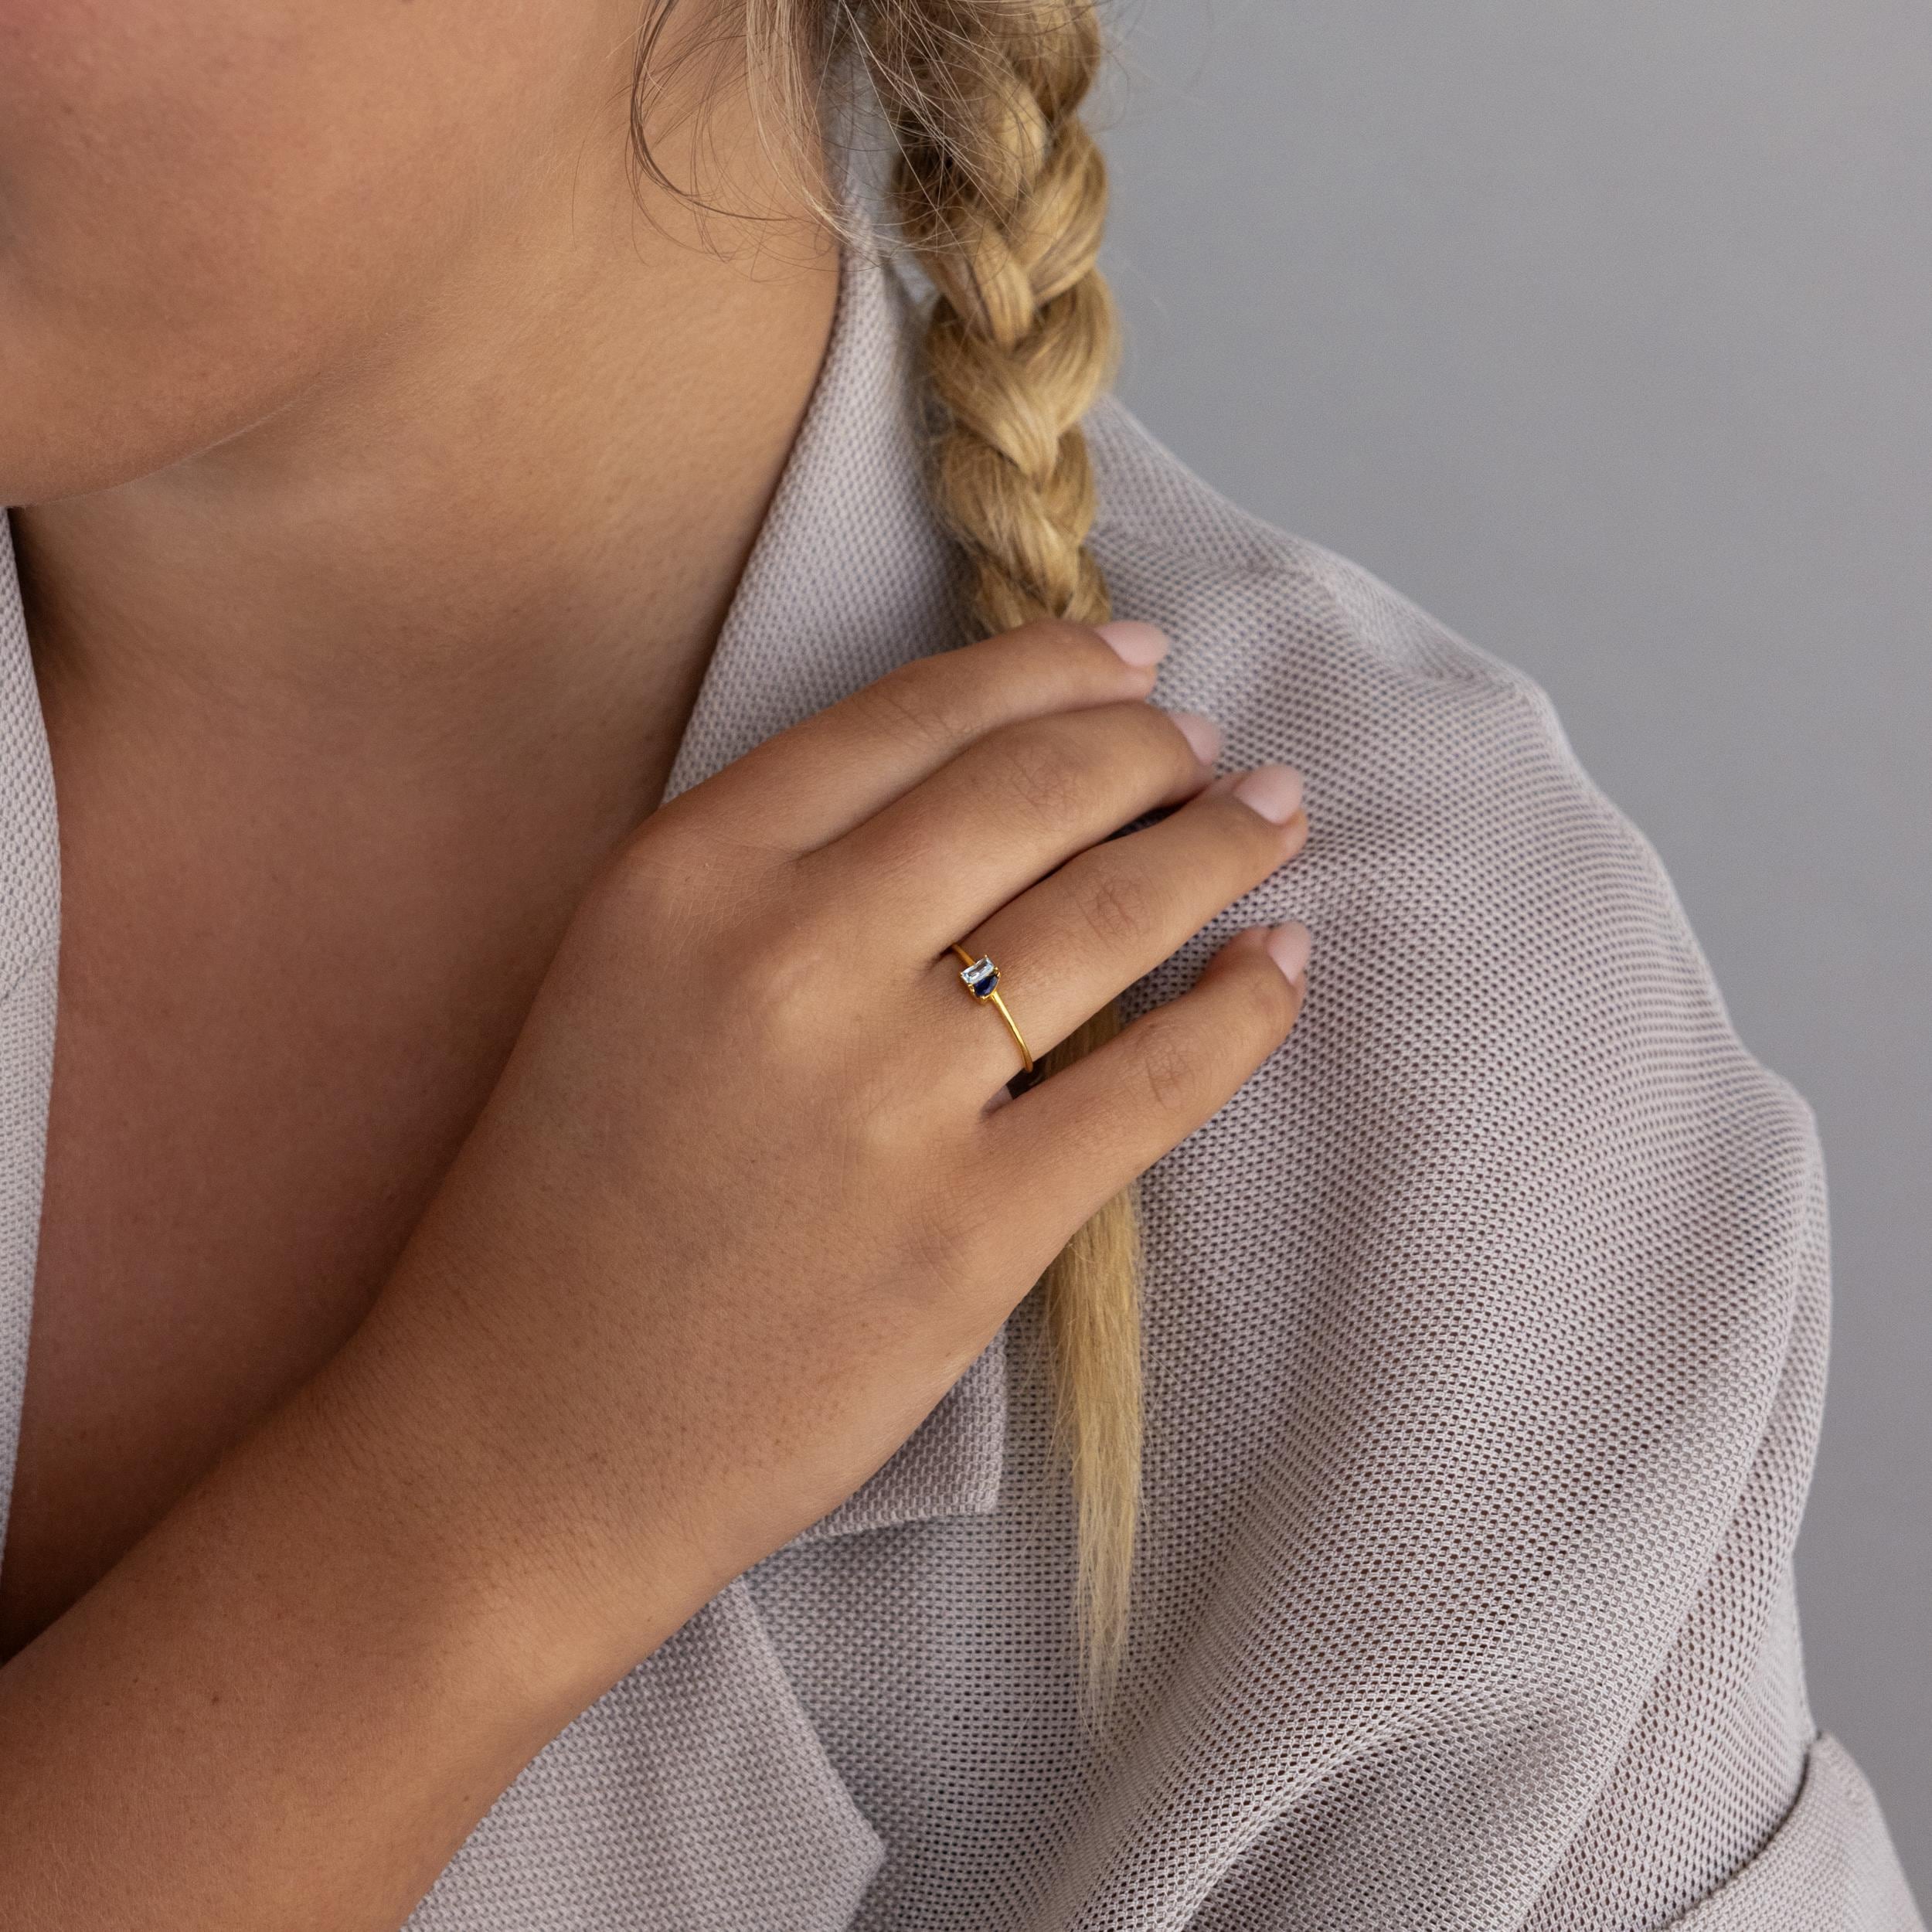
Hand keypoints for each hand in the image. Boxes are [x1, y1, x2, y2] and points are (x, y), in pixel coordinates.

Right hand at [348, 617, 1311, 1674]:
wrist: (516, 1439)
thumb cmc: (563, 1208)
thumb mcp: (626, 979)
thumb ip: (772, 877)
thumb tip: (976, 798)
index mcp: (689, 871)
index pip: (919, 716)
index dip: (1054, 668)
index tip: (1134, 656)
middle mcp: (792, 951)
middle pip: (1035, 791)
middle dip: (1152, 747)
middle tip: (1211, 748)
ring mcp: (888, 1094)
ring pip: (1113, 916)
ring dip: (1217, 846)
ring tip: (1268, 820)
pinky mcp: (971, 1229)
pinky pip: (1156, 1081)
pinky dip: (1243, 1010)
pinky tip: (1280, 968)